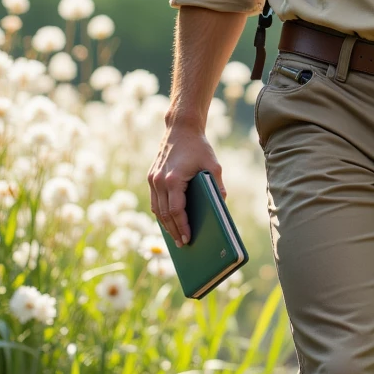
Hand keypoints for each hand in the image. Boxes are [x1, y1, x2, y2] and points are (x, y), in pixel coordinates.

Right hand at [148, 124, 224, 246]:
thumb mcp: (213, 166)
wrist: (180, 128)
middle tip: (183, 245)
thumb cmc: (199, 147)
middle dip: (174, 231)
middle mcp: (159, 181)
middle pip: (164, 214)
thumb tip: (221, 206)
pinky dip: (161, 213)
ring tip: (176, 238)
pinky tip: (169, 222)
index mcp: (173, 179)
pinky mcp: (151, 177)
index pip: (175, 211)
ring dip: (165, 225)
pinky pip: (154, 201)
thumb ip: (217, 187)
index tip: (188, 239)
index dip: (182, 227)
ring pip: (156, 209)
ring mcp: (152, 179)